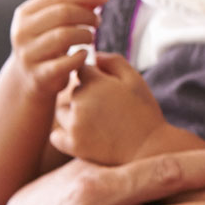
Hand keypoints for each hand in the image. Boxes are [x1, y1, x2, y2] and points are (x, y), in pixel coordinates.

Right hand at [7, 0, 110, 98]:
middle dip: (86, 15)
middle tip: (98, 21)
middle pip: (62, 13)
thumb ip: (76, 7)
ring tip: (90, 37)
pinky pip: (66, 62)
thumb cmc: (48, 43)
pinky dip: (80, 56)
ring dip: (85, 34)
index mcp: (25, 14)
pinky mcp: (39, 75)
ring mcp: (28, 54)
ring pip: (64, 35)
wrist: (27, 78)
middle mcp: (22, 32)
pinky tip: (84, 54)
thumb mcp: (56, 23)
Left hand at [51, 53, 171, 165]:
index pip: (81, 70)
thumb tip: (94, 55)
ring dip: (73, 113)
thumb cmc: (144, 112)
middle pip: (72, 91)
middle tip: (108, 108)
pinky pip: (56, 136)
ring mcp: (74, 124)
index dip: (95, 77)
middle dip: (86, 95)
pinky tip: (82, 135)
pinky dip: (64, 134)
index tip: (108, 88)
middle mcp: (81, 101)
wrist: (149, 148)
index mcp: (96, 83)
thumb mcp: (136, 80)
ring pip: (61, 111)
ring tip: (98, 122)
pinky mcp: (72, 145)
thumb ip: (114, 62)